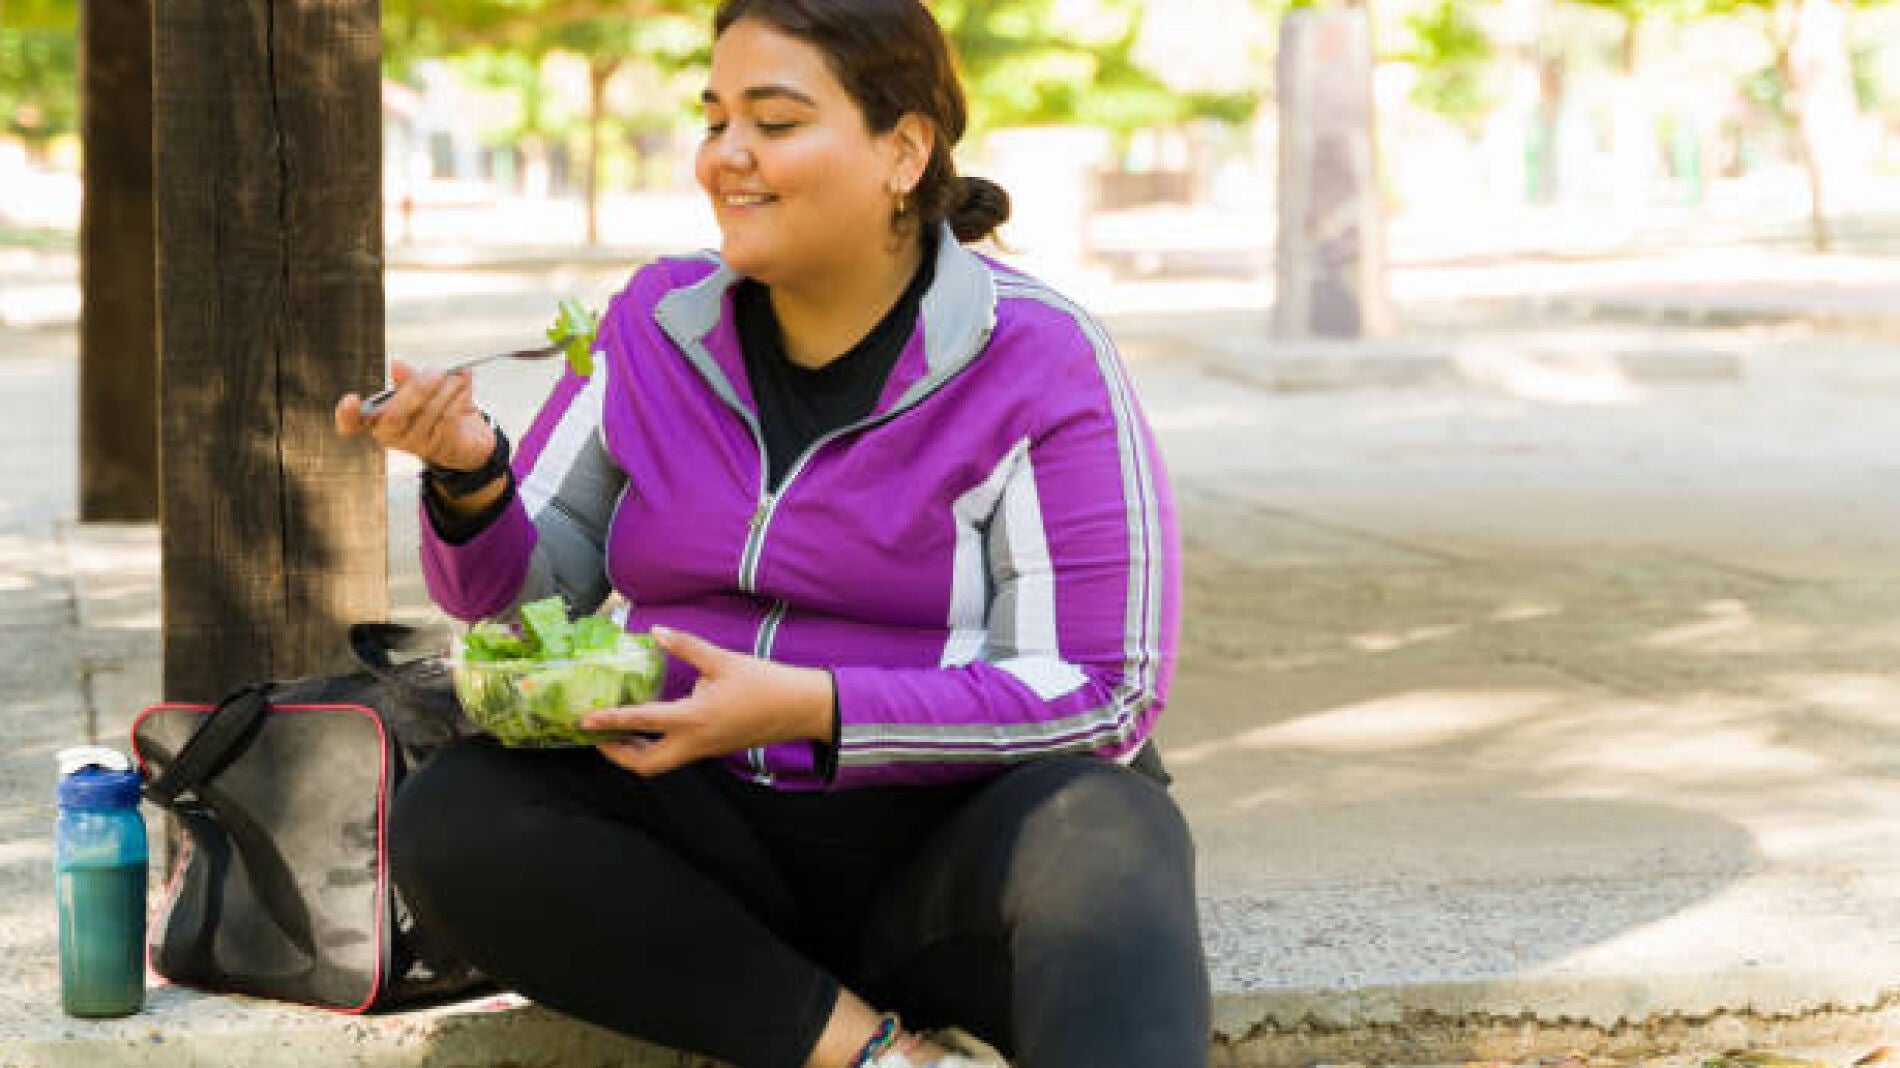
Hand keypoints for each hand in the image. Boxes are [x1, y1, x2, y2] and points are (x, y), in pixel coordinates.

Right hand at [334, 360, 493, 470]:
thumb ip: (408, 378)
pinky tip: (463, 386)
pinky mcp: (440, 446)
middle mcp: (392, 434)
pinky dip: (457, 399)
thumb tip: (396, 366)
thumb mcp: (420, 388)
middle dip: (416, 391)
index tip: (350, 400)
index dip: (347, 416)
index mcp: (379, 419)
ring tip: (455, 376)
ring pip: (426, 415)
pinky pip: (446, 420)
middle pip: (394, 416)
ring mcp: (415, 443)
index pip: (352, 424)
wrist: (468, 439)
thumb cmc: (436, 410)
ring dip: (444, 391)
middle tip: (435, 373)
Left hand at [581, 626, 834, 777]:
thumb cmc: (765, 683)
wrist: (802, 708)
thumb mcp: (723, 660)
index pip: (640, 722)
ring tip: (617, 733)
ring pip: (659, 764)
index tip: (584, 721)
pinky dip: (655, 746)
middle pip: (645, 765)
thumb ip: (686, 646)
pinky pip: (676, 755)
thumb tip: (657, 632)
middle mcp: (694, 742)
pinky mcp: (713, 748)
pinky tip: (651, 727)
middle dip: (616, 754)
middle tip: (597, 736)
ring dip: (635, 753)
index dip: (609, 721)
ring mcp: (704, 749)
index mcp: (693, 719)